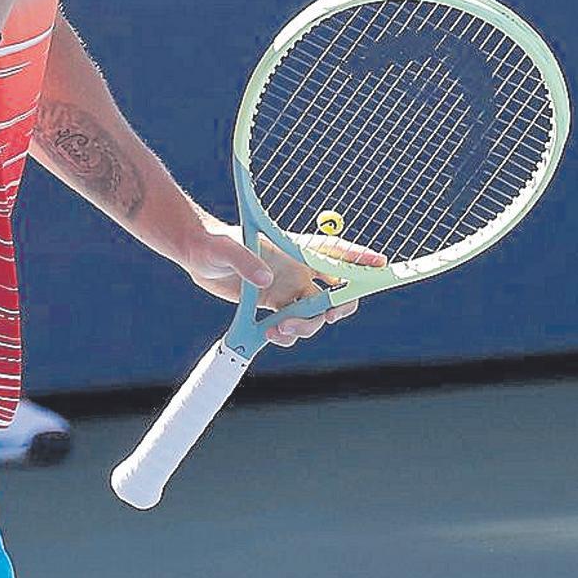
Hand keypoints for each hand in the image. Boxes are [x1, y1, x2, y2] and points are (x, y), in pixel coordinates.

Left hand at [185, 219, 385, 347]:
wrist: (196, 255)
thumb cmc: (212, 242)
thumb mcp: (225, 248)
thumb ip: (245, 260)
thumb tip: (265, 281)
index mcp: (293, 248)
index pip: (333, 252)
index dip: (358, 258)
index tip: (380, 265)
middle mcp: (296, 269)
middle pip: (334, 290)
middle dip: (338, 306)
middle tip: (327, 315)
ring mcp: (286, 289)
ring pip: (313, 314)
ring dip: (305, 327)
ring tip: (280, 329)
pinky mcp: (272, 306)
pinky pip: (292, 325)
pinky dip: (287, 335)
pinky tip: (271, 335)